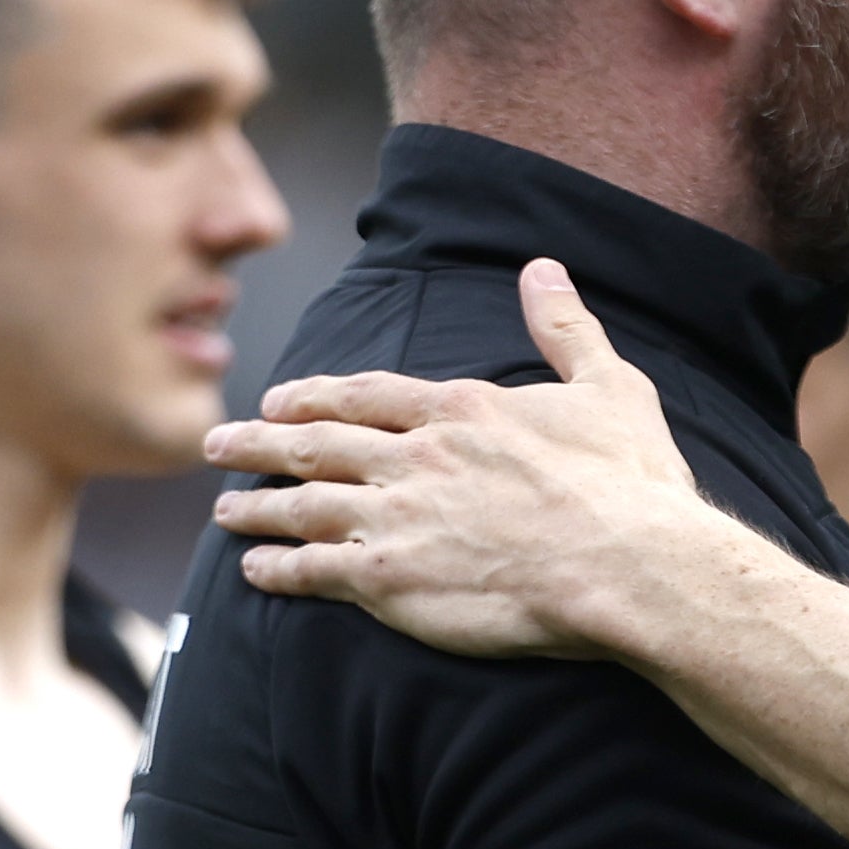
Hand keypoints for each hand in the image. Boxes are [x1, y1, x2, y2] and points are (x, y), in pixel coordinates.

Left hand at [204, 256, 721, 657]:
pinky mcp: (392, 579)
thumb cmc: (631, 485)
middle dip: (259, 442)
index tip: (278, 398)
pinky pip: (315, 570)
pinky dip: (279, 568)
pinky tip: (254, 570)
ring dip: (257, 506)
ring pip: (303, 505)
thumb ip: (565, 328)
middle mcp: (415, 457)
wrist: (629, 566)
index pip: (365, 395)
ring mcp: (397, 517)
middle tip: (218, 442)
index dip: (315, 396)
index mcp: (459, 409)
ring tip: (224, 510)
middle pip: (314, 443)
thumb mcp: (609, 387)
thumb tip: (543, 269)